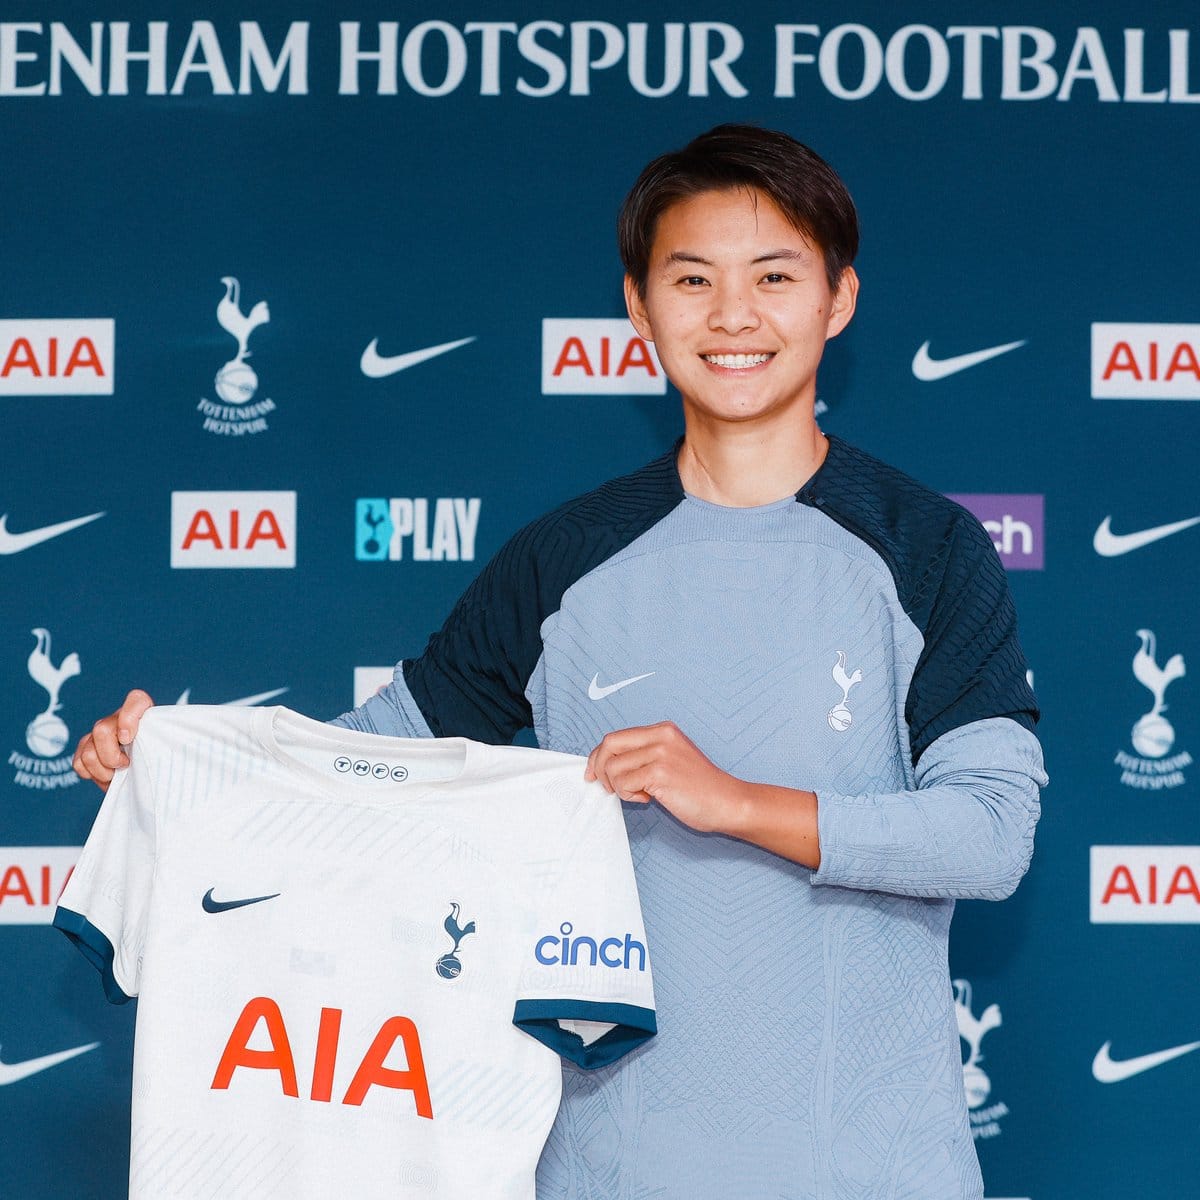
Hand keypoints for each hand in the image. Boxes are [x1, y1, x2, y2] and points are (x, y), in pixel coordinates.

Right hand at [73, 689, 153, 789]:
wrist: (147, 771)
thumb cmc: (160, 759)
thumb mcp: (166, 751)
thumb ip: (163, 745)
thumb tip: (159, 754)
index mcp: (142, 713)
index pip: (136, 700)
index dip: (128, 718)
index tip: (128, 739)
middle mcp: (118, 719)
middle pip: (102, 730)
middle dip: (112, 756)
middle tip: (126, 765)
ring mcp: (99, 733)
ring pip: (88, 751)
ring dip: (103, 771)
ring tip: (118, 775)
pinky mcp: (86, 748)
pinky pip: (78, 762)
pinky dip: (91, 774)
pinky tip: (107, 776)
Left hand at [585, 721, 743, 834]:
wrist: (728, 802)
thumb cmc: (699, 788)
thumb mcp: (670, 759)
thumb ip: (644, 755)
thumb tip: (606, 763)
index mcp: (662, 730)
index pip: (616, 737)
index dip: (598, 756)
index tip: (593, 773)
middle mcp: (661, 736)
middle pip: (609, 745)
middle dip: (600, 768)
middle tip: (607, 787)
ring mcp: (661, 753)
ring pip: (613, 768)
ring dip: (619, 788)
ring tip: (640, 794)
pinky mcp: (660, 773)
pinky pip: (624, 784)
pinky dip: (630, 796)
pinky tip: (649, 799)